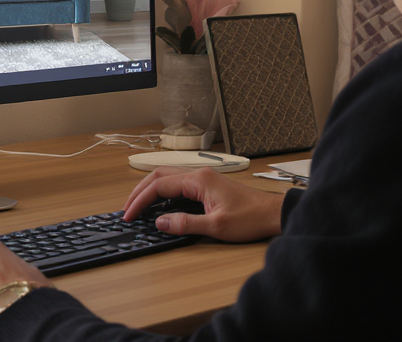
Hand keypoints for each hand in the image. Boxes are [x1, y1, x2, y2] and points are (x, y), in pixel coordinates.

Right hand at [122, 166, 283, 242]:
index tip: (129, 213)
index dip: (140, 200)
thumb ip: (185, 223)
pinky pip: (179, 184)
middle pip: (159, 176)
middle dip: (140, 191)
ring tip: (139, 205)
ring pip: (168, 178)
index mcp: (199, 180)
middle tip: (128, 208)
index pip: (159, 186)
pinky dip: (164, 192)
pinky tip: (161, 205)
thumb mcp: (216, 226)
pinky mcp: (209, 185)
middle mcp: (200, 174)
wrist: (273, 214)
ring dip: (151, 190)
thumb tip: (160, 222)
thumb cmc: (251, 218)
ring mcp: (204, 178)